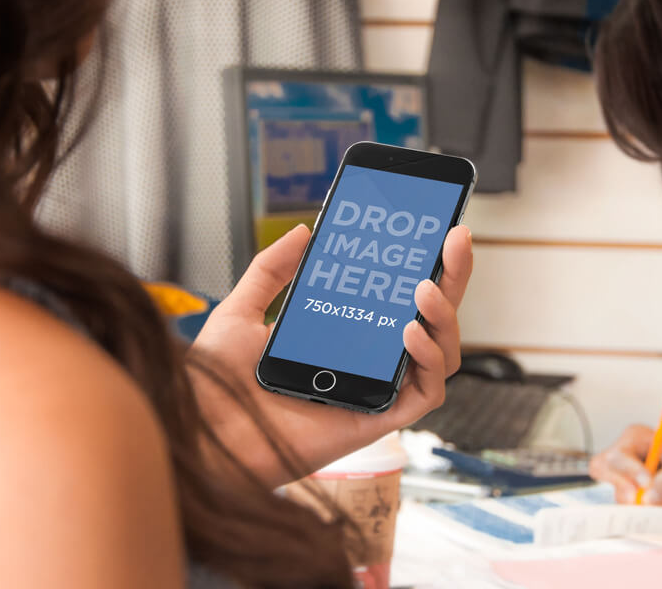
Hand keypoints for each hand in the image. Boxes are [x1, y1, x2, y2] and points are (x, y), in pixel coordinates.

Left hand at [191, 223, 472, 486]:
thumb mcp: (242, 311)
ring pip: (441, 355)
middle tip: (456, 240)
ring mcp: (377, 389)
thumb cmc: (219, 383)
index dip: (421, 265)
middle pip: (430, 319)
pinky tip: (410, 331)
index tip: (431, 229)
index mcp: (344, 336)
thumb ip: (271, 270)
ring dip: (444, 317)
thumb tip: (303, 232)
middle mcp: (368, 362)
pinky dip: (430, 360)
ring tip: (426, 288)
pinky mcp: (378, 419)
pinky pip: (427, 393)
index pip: (396, 298)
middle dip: (452, 277)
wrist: (205, 432)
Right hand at [589, 425, 661, 505]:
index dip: (629, 471)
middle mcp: (626, 455)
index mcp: (636, 438)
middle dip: (622, 486)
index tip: (647, 485)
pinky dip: (640, 511)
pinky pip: (625, 505)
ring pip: (614, 491)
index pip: (618, 455)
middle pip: (603, 470)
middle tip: (641, 501)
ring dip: (637, 502)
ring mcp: (627, 476)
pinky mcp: (633, 495)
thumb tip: (648, 497)